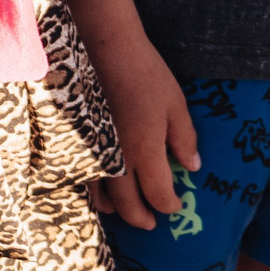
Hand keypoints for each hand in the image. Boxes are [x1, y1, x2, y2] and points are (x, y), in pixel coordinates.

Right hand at [88, 25, 201, 231]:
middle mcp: (118, 159)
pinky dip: (91, 190)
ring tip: (123, 212)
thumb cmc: (145, 74)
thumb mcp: (175, 104)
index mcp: (146, 152)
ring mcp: (94, 151)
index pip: (160, 194)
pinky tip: (96, 189)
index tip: (176, 206)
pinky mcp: (77, 139)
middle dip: (142, 217)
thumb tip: (192, 167)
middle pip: (129, 204)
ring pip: (101, 195)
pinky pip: (81, 176)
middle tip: (151, 224)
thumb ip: (184, 138)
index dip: (170, 205)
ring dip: (114, 209)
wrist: (104, 46)